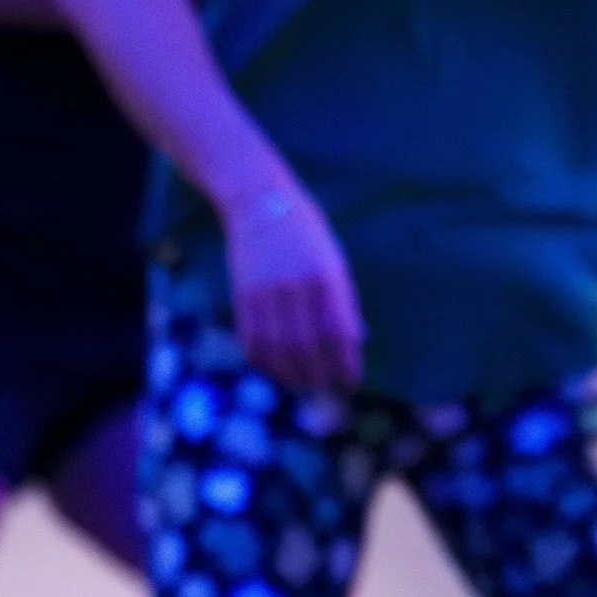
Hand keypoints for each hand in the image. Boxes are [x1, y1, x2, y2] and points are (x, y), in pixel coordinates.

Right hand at [224, 185, 362, 396]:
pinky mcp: (243, 297)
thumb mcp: (334, 261)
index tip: (351, 383)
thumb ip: (344, 301)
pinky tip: (276, 371)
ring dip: (292, 376)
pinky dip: (265, 363)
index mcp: (326, 278)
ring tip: (304, 387)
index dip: (346, 366)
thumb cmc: (306, 234)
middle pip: (309, 349)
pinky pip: (252, 341)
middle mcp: (296, 288)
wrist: (260, 205)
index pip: (339, 335)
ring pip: (279, 351)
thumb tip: (353, 344)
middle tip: (328, 391)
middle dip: (321, 377)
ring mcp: (266, 294)